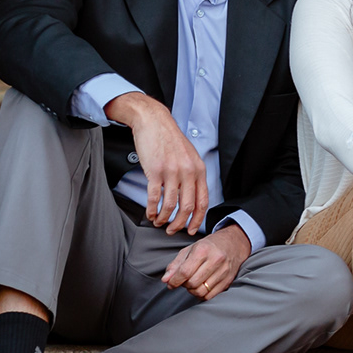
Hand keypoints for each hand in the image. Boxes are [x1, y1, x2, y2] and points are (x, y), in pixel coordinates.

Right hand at [107, 91, 208, 233]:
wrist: (154, 122)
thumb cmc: (171, 140)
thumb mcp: (189, 156)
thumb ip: (193, 175)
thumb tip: (192, 198)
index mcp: (199, 169)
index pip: (202, 201)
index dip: (197, 220)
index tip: (190, 230)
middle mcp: (188, 171)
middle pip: (187, 207)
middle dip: (179, 224)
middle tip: (172, 230)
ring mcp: (172, 171)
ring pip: (170, 205)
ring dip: (163, 218)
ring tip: (158, 222)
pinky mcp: (155, 170)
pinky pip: (154, 197)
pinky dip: (151, 209)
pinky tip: (149, 213)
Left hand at [162, 227, 250, 299]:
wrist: (233, 244)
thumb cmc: (208, 246)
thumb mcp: (189, 250)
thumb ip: (176, 265)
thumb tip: (166, 280)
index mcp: (203, 250)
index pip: (184, 272)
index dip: (174, 281)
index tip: (171, 283)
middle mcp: (215, 260)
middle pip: (192, 283)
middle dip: (184, 284)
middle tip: (184, 280)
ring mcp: (223, 271)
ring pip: (201, 291)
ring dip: (192, 290)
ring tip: (193, 283)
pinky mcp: (228, 281)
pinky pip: (210, 296)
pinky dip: (201, 294)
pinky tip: (201, 286)